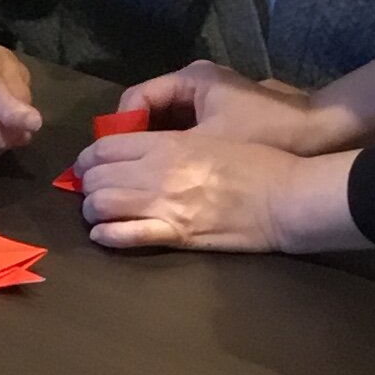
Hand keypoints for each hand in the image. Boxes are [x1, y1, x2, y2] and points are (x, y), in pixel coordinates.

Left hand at [72, 130, 347, 253]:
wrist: (286, 197)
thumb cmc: (256, 162)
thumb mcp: (209, 137)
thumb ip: (169, 143)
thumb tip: (140, 149)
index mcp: (168, 143)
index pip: (104, 147)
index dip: (88, 158)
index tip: (90, 165)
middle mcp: (158, 172)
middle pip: (95, 177)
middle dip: (88, 185)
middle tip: (94, 191)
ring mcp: (164, 205)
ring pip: (100, 206)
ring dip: (93, 211)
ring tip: (100, 214)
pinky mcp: (176, 235)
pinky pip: (123, 237)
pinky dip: (106, 236)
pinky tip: (105, 234)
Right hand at [116, 58, 345, 156]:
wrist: (320, 131)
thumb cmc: (266, 130)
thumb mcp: (210, 143)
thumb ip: (165, 150)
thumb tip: (123, 164)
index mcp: (191, 78)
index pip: (136, 98)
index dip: (121, 128)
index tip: (116, 160)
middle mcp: (196, 82)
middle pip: (148, 109)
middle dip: (134, 140)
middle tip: (122, 173)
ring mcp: (209, 98)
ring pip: (164, 121)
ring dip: (153, 147)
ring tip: (141, 177)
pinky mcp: (220, 113)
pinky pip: (183, 129)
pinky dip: (174, 149)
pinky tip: (171, 174)